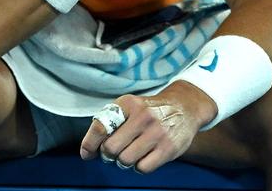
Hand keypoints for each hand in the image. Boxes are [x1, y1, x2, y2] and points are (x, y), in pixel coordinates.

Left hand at [79, 83, 216, 173]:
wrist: (184, 108)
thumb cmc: (149, 111)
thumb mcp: (130, 106)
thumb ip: (109, 123)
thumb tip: (88, 151)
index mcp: (128, 104)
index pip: (101, 126)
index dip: (90, 144)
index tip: (87, 153)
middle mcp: (142, 116)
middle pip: (111, 148)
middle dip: (108, 155)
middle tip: (113, 152)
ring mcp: (157, 133)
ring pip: (125, 160)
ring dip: (123, 162)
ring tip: (129, 154)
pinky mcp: (168, 148)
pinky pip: (142, 168)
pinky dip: (139, 167)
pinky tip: (143, 157)